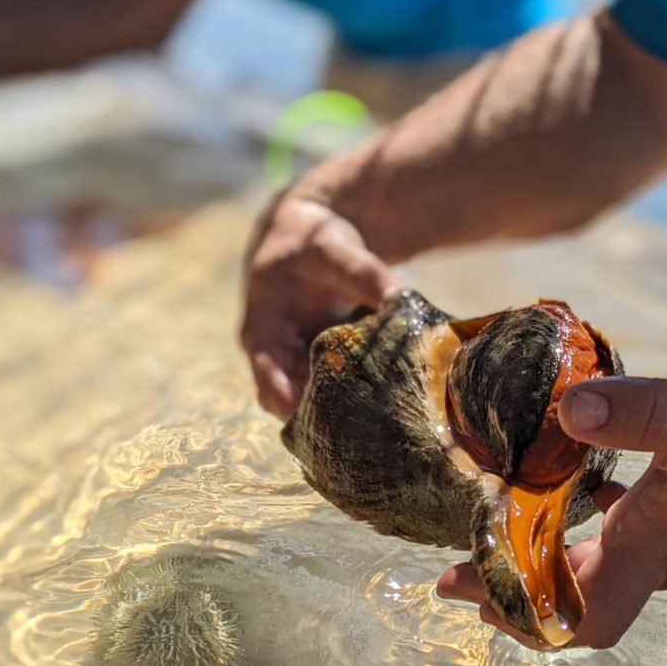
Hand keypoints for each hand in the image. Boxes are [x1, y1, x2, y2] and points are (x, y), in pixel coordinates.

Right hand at [241, 193, 401, 419]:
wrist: (307, 236)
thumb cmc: (311, 244)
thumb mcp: (335, 253)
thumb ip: (366, 275)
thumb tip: (402, 300)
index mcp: (263, 333)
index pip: (269, 381)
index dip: (292, 404)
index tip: (322, 419)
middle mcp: (276, 357)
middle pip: (293, 403)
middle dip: (325, 417)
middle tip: (366, 429)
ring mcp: (297, 363)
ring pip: (315, 401)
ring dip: (344, 410)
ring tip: (381, 421)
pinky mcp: (319, 364)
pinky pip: (335, 388)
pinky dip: (358, 394)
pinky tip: (388, 401)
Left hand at [437, 356, 666, 648]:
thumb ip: (641, 413)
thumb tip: (567, 411)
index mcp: (661, 543)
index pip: (581, 613)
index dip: (518, 612)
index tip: (462, 588)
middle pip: (577, 593)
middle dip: (515, 581)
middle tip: (459, 560)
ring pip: (600, 563)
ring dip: (548, 550)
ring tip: (504, 518)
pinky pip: (628, 534)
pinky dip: (589, 520)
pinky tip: (578, 479)